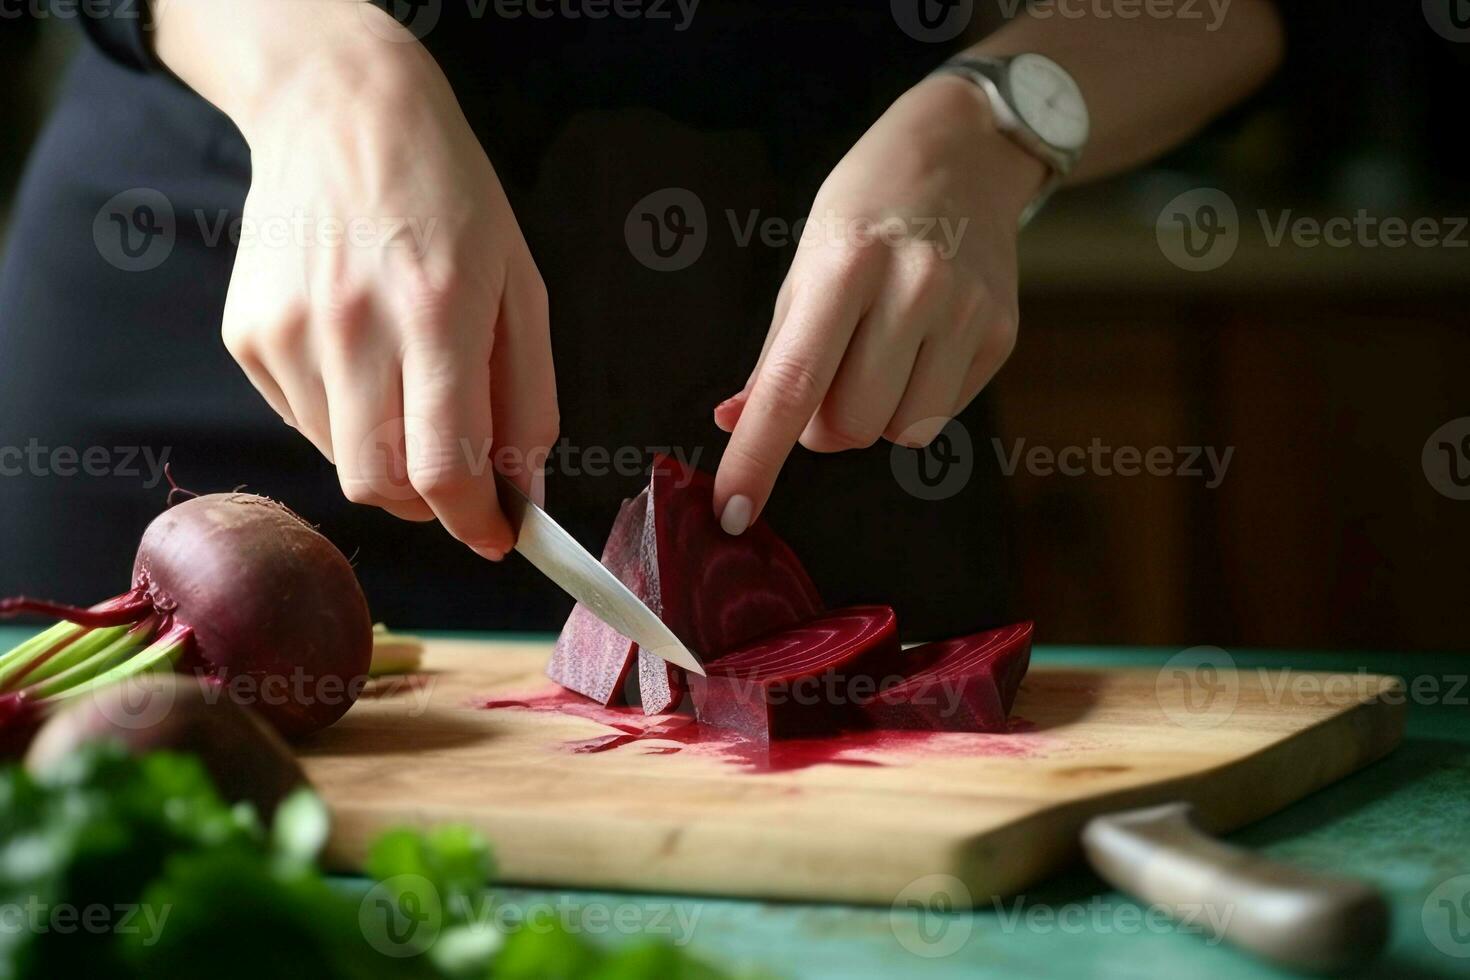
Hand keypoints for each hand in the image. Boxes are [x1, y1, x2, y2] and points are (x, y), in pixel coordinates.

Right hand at [158, 3, 556, 559]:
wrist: (341, 113)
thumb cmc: (451, 198)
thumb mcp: (521, 288)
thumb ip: (529, 399)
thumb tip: (522, 492)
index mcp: (436, 311)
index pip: (443, 467)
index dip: (474, 521)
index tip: (497, 536)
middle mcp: (351, 326)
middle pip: (382, 486)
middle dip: (429, 503)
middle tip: (456, 476)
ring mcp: (287, 332)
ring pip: (341, 462)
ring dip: (387, 456)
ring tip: (407, 383)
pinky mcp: (246, 336)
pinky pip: (302, 422)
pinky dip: (343, 419)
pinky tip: (362, 357)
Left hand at [711, 76, 1045, 532]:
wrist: (962, 155)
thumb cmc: (866, 213)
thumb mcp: (807, 264)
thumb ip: (775, 355)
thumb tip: (737, 425)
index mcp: (845, 266)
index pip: (792, 385)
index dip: (757, 458)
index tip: (732, 510)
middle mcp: (914, 288)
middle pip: (849, 426)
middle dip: (823, 425)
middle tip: (827, 378)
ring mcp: (966, 313)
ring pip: (900, 432)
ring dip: (875, 417)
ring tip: (877, 357)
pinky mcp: (1001, 334)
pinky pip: (943, 415)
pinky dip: (916, 400)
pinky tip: (920, 346)